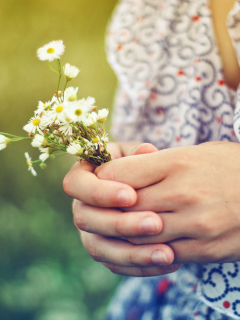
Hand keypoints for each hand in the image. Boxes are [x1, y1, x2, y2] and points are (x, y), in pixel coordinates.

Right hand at [63, 142, 178, 275]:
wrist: (147, 186)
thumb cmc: (140, 164)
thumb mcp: (140, 155)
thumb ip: (140, 155)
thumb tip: (147, 151)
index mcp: (83, 177)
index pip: (76, 185)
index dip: (100, 192)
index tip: (132, 195)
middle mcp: (81, 206)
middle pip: (85, 219)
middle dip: (120, 223)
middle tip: (155, 223)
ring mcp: (91, 231)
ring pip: (99, 248)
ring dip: (132, 253)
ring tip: (168, 254)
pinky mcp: (105, 251)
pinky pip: (116, 264)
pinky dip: (141, 266)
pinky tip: (170, 262)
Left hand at [95, 141, 239, 263]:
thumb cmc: (228, 166)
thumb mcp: (193, 153)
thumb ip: (155, 163)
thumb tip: (119, 172)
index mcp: (177, 162)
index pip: (119, 173)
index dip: (104, 178)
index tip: (103, 181)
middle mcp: (182, 193)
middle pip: (123, 207)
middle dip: (107, 209)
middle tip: (103, 208)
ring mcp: (194, 224)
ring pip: (138, 236)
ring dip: (123, 233)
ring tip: (119, 226)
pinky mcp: (204, 249)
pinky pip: (161, 255)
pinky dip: (145, 252)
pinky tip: (143, 243)